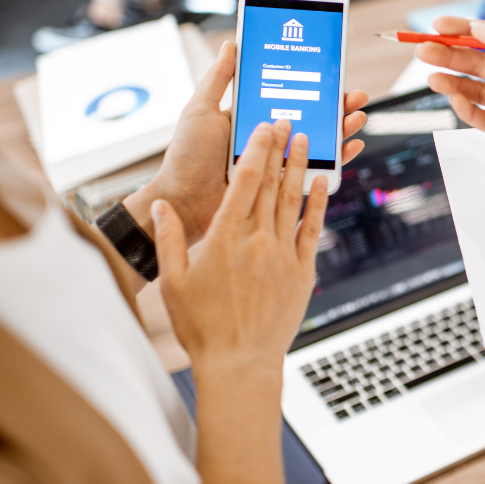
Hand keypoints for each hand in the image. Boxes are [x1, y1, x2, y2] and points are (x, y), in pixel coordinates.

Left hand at [124, 40, 367, 247]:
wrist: (183, 202)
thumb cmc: (187, 157)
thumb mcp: (200, 109)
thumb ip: (219, 78)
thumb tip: (234, 43)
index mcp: (252, 118)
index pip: (291, 97)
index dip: (314, 86)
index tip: (332, 74)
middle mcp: (268, 139)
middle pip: (311, 118)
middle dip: (336, 106)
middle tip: (355, 96)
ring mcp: (277, 163)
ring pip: (319, 143)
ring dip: (342, 129)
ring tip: (357, 117)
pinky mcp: (283, 186)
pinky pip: (316, 171)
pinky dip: (338, 160)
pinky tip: (351, 147)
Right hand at [151, 119, 326, 483]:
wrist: (239, 363)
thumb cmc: (201, 326)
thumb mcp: (173, 281)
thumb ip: (170, 239)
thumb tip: (162, 206)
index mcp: (225, 238)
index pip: (245, 181)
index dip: (257, 148)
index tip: (264, 126)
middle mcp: (257, 240)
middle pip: (273, 183)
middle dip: (281, 148)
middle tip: (290, 120)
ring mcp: (283, 255)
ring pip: (293, 200)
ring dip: (300, 167)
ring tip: (307, 140)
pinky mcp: (302, 272)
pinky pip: (311, 229)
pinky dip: (317, 203)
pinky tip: (322, 182)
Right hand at [418, 16, 484, 227]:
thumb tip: (478, 26)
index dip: (461, 31)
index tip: (437, 26)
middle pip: (476, 63)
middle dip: (448, 55)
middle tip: (422, 50)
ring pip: (475, 91)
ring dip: (452, 81)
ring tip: (431, 76)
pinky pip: (483, 118)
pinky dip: (466, 108)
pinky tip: (454, 98)